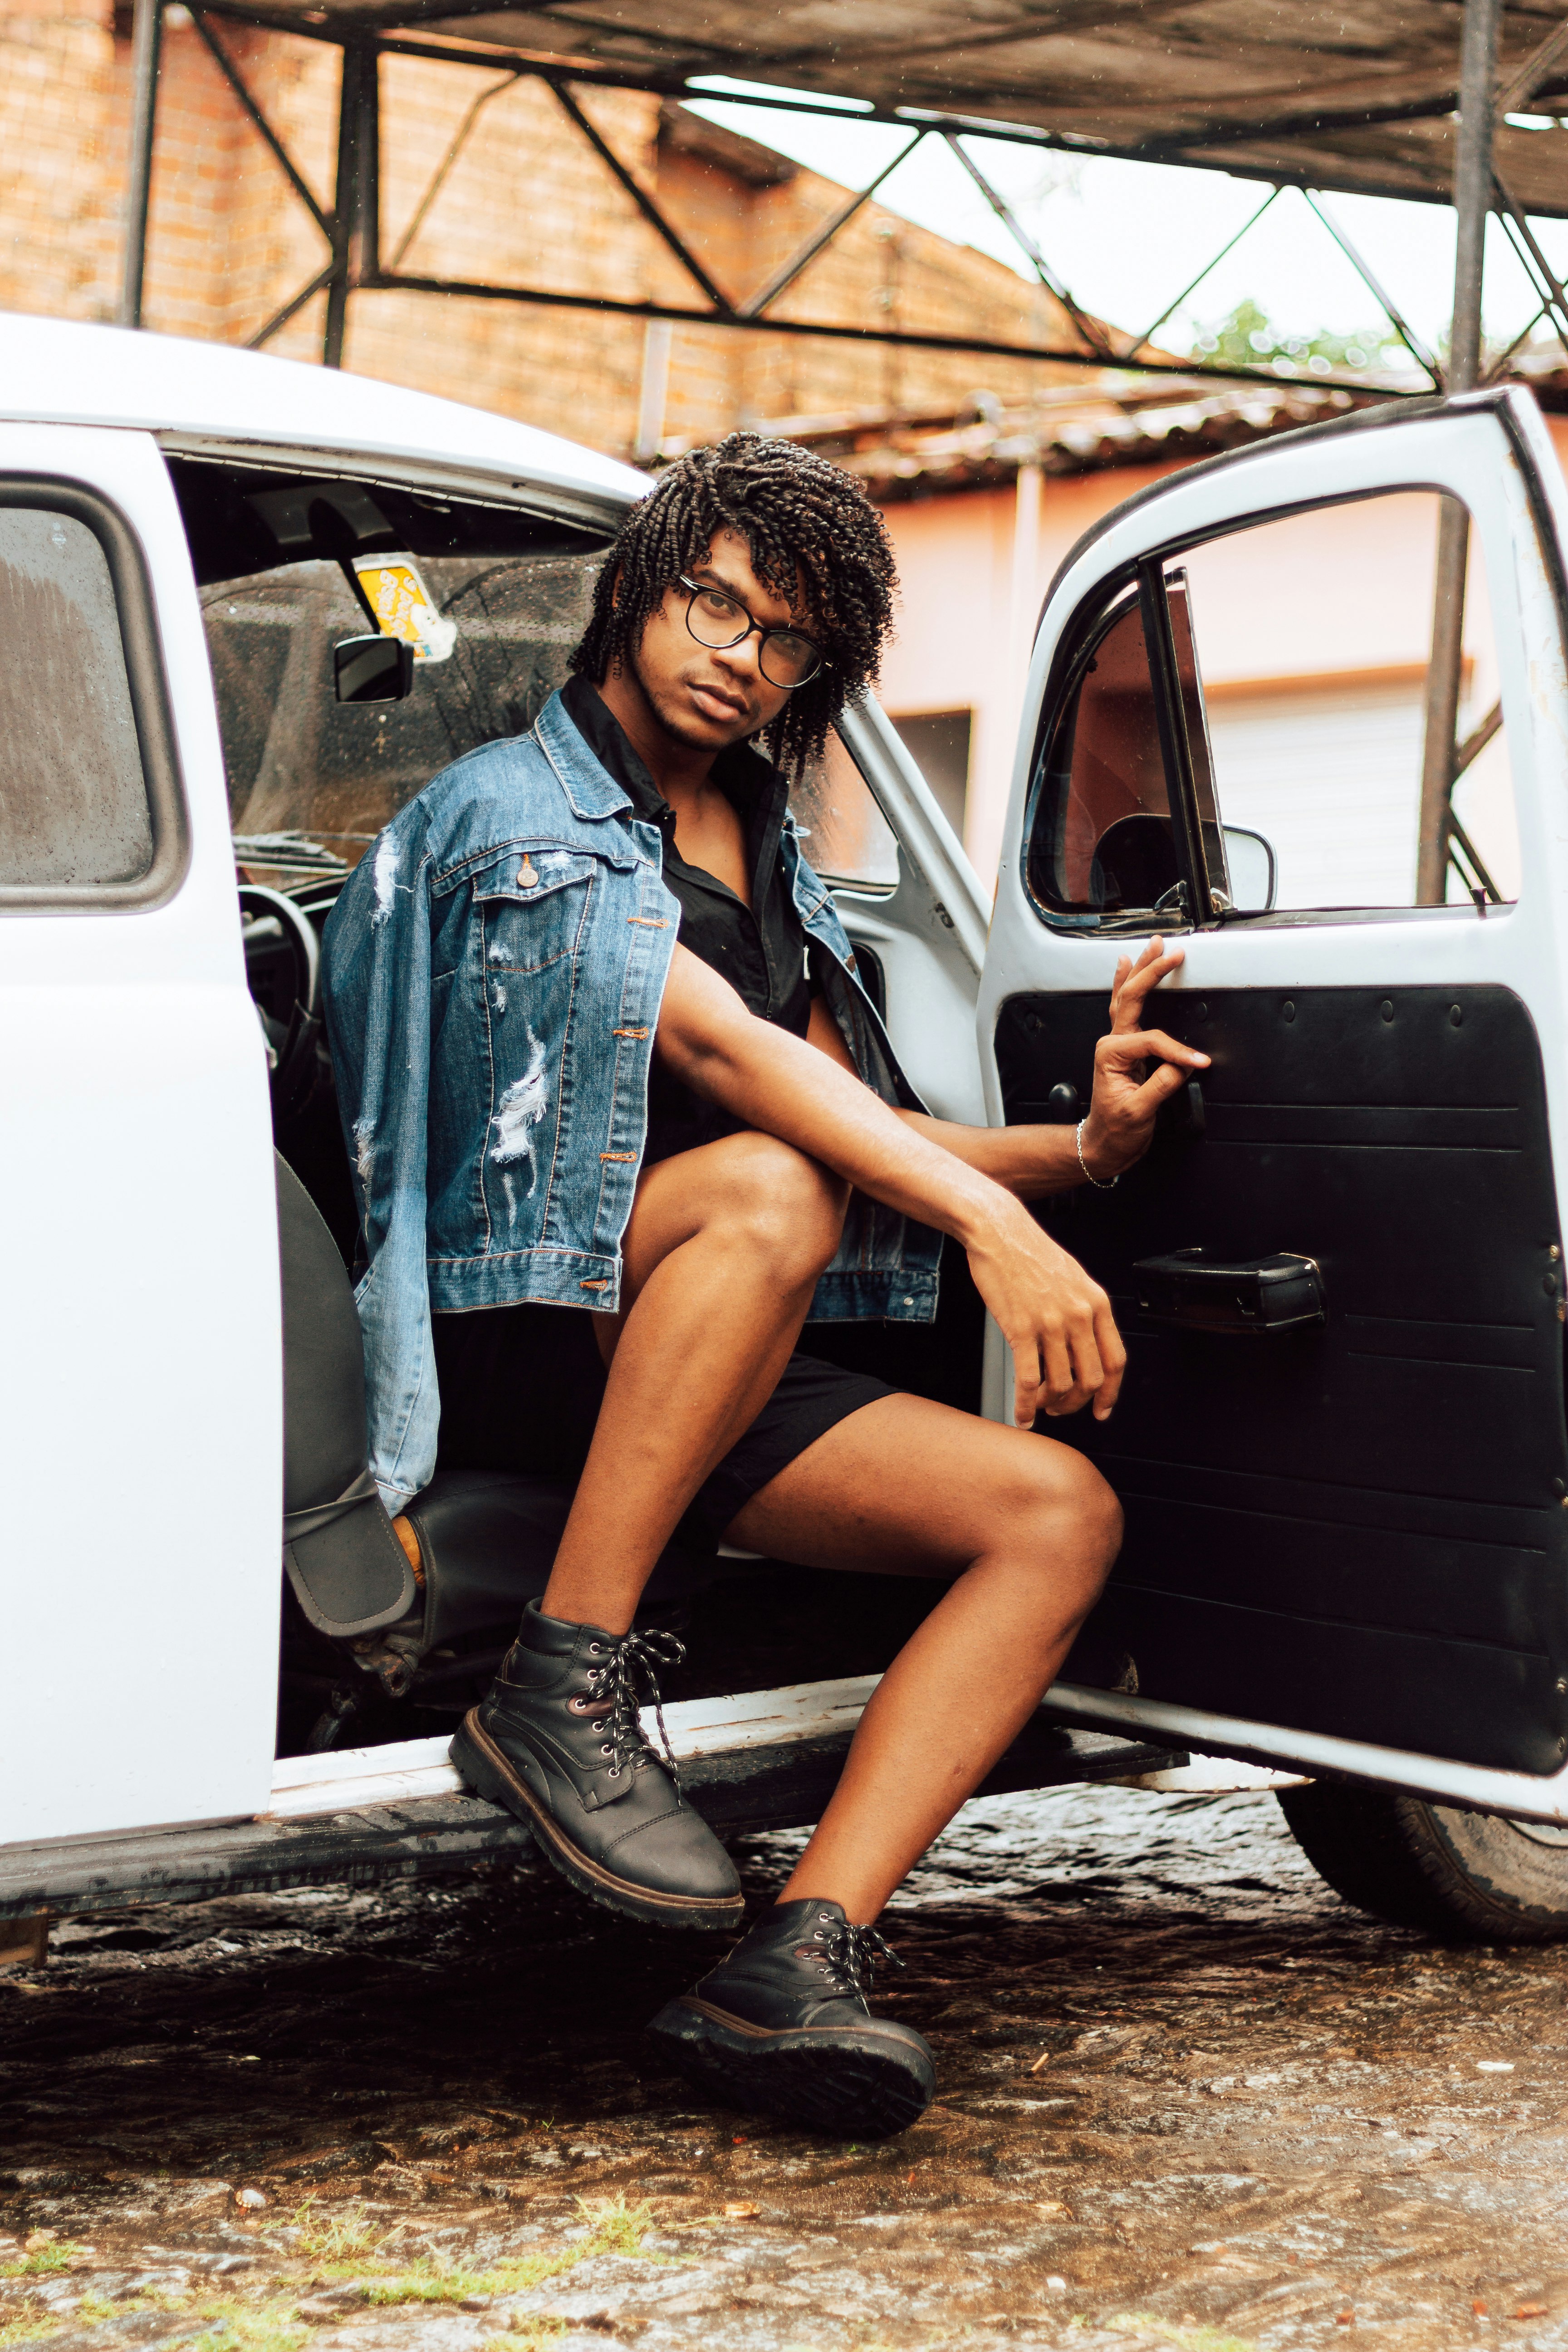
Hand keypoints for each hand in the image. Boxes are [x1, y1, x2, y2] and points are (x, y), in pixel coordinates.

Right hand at [963, 1191, 1126, 1424]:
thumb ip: (1085, 1310)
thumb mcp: (1074, 1278)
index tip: (1102, 1409)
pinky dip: (1026, 1405)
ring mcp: (1051, 1323)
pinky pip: (1028, 1380)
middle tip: (1063, 1409)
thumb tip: (1086, 1344)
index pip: (1115, 1360)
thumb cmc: (1031, 1252)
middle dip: (1077, 1403)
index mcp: (1097, 1304)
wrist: (1000, 1231)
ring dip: (1052, 1405)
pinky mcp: (1020, 1328)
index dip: (1111, 1393)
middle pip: (1091, 1379)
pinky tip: (1021, 1414)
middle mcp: (1079, 1316)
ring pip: (1061, 1384)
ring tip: (1041, 1406)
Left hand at [1078, 937, 1210, 1181]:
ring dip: (1141, 969)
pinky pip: (1125, 1007)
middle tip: (1172, 953)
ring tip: (1152, 947)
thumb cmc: (1116, 1129)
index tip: (1199, 1062)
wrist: (1104, 1143)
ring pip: (1128, 996)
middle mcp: (1112, 1043)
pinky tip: (1127, 966)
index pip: (1153, 1040)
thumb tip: (1183, 1064)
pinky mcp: (1125, 1046)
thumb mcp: (1139, 1113)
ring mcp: (1117, 1042)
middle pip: (1132, 998)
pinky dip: (1128, 984)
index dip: (1178, 1050)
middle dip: (1152, 972)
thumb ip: (1160, 1086)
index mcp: (1112, 1054)